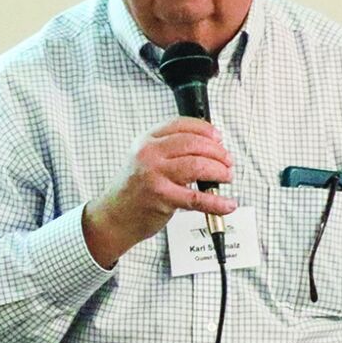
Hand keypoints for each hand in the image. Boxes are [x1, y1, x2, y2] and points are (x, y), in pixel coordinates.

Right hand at [83, 117, 236, 267]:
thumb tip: (208, 146)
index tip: (218, 138)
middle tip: (227, 161)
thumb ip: (169, 150)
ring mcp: (154, 175)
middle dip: (217, 152)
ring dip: (219, 171)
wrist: (114, 217)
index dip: (205, 129)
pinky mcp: (162, 198)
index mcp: (146, 141)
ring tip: (226, 177)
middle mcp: (149, 154)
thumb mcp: (144, 159)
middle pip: (193, 144)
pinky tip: (227, 203)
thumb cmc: (133, 189)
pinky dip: (217, 202)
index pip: (181, 125)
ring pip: (198, 166)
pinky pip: (197, 198)